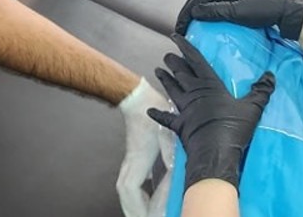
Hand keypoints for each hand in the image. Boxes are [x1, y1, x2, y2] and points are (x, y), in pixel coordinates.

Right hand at [117, 77, 171, 216]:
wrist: (137, 97)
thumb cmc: (152, 111)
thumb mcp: (167, 132)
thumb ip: (171, 154)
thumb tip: (177, 173)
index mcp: (138, 158)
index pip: (131, 189)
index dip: (139, 205)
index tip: (149, 214)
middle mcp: (130, 162)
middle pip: (125, 194)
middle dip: (134, 210)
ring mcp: (129, 160)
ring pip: (125, 188)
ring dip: (134, 204)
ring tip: (144, 214)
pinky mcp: (133, 157)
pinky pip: (130, 181)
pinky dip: (137, 194)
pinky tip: (146, 196)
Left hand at [147, 35, 274, 189]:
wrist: (215, 151)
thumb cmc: (234, 127)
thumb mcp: (253, 107)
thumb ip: (261, 90)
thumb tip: (271, 75)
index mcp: (210, 86)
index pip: (196, 61)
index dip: (185, 48)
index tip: (175, 37)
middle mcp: (195, 94)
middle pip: (182, 74)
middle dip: (174, 63)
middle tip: (166, 56)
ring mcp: (185, 110)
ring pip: (173, 90)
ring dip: (165, 80)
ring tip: (157, 70)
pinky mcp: (180, 126)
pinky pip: (166, 119)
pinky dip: (158, 114)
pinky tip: (150, 110)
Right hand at [175, 0, 302, 39]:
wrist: (285, 7)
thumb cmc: (262, 10)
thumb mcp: (236, 13)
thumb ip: (214, 11)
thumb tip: (194, 11)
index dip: (186, 14)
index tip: (179, 28)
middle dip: (189, 9)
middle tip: (182, 24)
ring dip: (198, 5)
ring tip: (191, 18)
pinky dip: (208, 3)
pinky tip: (208, 11)